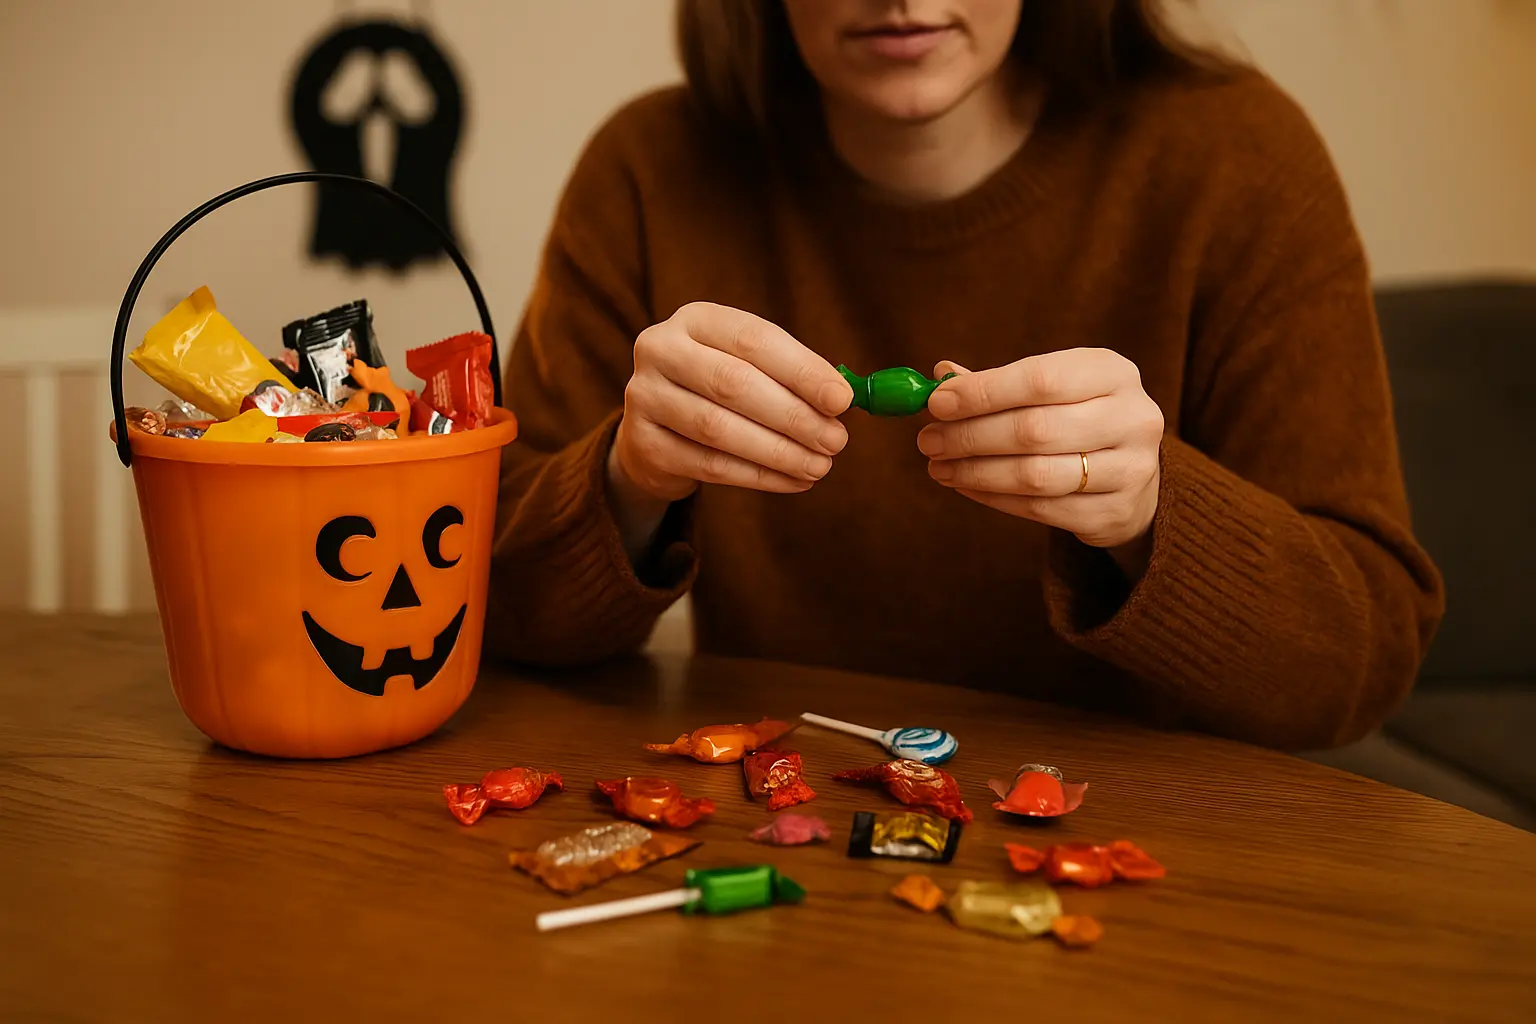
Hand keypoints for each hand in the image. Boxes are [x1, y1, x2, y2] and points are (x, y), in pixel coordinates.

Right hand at [607, 302, 851, 550]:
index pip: (753, 340)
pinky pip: (709, 465)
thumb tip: (842, 400)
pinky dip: (757, 476)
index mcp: (694, 319)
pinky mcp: (644, 444)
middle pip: (733, 384)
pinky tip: (792, 481)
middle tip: (835, 441)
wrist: (656, 429)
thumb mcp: (748, 367)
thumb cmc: (717, 391)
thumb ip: (790, 377)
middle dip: (793, 416)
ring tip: (819, 466)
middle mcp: (660, 349)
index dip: (802, 371)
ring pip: (719, 429)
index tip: (842, 400)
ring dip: (778, 452)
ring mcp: (644, 396)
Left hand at [917, 348, 1163, 563]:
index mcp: (1112, 372)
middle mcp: (1131, 417)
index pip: (1040, 379)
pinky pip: (1041, 509)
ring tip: (939, 467)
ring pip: (1035, 475)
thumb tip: (940, 375)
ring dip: (976, 472)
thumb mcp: (1052, 389)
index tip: (936, 403)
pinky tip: (967, 486)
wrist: (1135, 475)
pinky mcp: (1116, 512)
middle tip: (929, 441)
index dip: (983, 392)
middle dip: (971, 436)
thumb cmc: (1078, 418)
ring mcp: (1131, 469)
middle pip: (1034, 430)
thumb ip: (998, 383)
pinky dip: (994, 498)